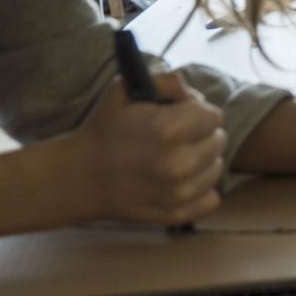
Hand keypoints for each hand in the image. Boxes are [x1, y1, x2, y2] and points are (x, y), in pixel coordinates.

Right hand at [68, 74, 226, 225]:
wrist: (77, 178)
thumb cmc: (103, 131)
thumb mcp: (125, 92)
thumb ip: (166, 82)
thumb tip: (191, 93)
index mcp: (171, 129)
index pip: (214, 116)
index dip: (198, 113)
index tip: (182, 117)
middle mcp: (179, 162)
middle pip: (218, 141)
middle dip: (201, 136)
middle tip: (177, 139)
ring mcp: (179, 192)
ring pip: (216, 168)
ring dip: (202, 162)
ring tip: (174, 158)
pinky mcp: (176, 213)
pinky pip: (212, 198)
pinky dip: (200, 189)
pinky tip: (178, 181)